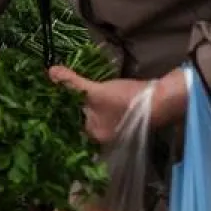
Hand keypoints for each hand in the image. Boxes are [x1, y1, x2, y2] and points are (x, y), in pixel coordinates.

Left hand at [48, 67, 188, 142]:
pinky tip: (92, 94)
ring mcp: (116, 130)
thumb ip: (72, 83)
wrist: (161, 99)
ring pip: (93, 117)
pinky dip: (97, 105)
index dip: (60, 113)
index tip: (49, 100)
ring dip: (84, 106)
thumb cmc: (126, 100)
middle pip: (82, 122)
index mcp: (95, 136)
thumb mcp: (95, 91)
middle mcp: (104, 138)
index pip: (71, 127)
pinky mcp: (124, 120)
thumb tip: (50, 72)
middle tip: (57, 92)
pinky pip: (104, 113)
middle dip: (72, 108)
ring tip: (70, 90)